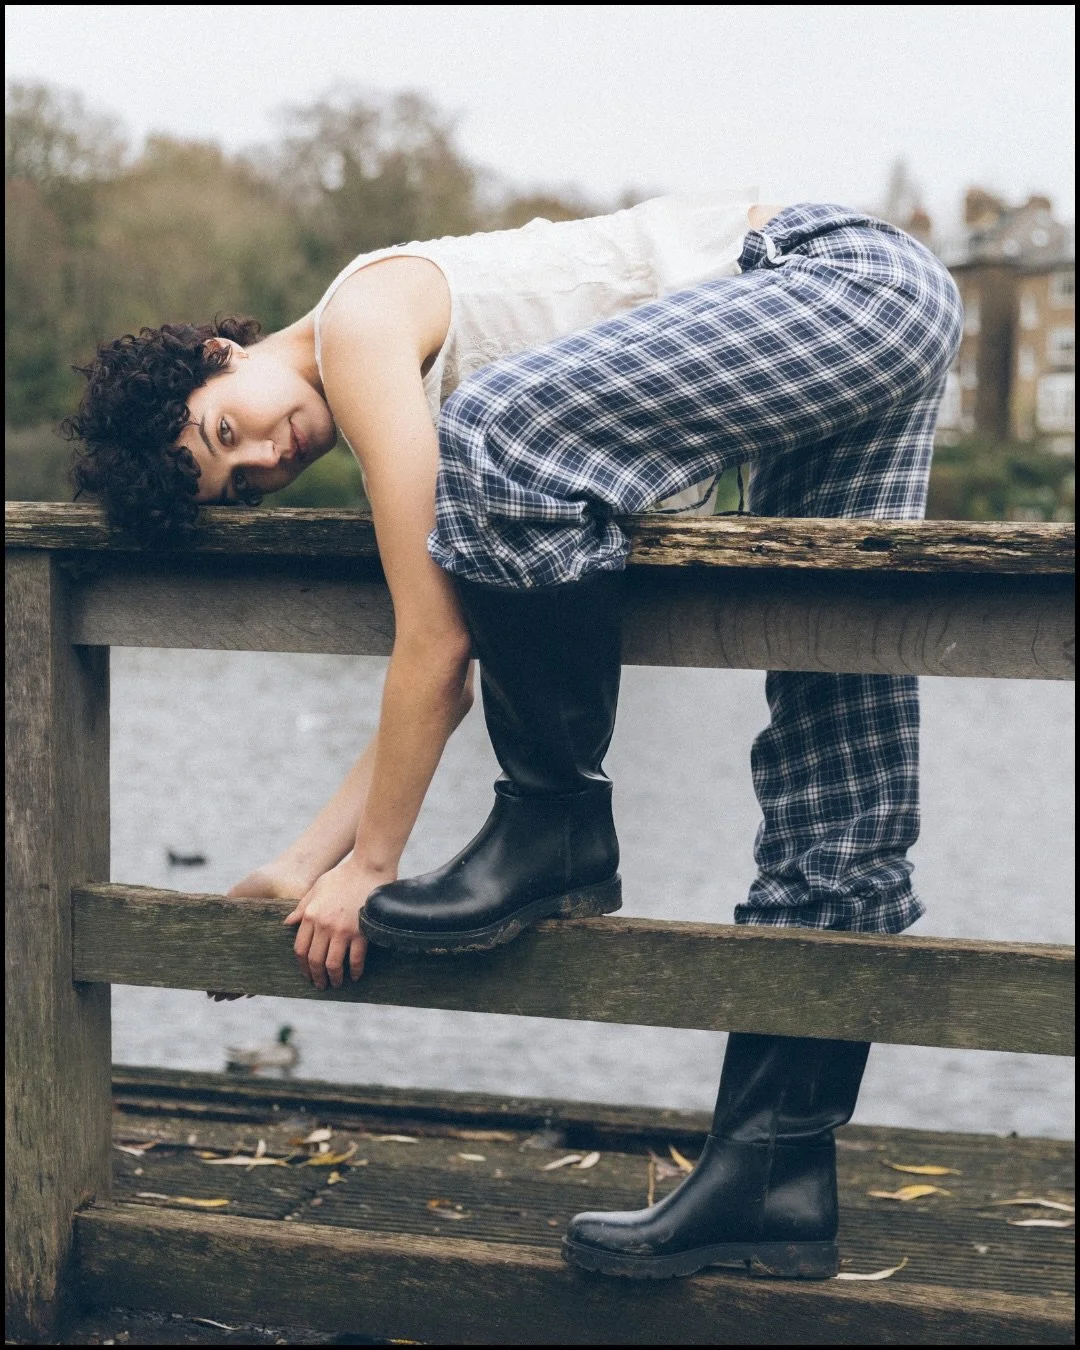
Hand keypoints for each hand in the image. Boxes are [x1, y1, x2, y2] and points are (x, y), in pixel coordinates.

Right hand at [207, 863, 312, 999]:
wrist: (289, 875)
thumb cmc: (263, 882)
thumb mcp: (236, 896)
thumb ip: (224, 914)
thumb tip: (203, 934)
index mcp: (246, 930)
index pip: (230, 954)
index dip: (219, 969)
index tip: (207, 984)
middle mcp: (258, 941)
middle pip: (240, 966)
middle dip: (227, 983)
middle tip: (214, 996)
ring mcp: (271, 945)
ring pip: (253, 972)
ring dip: (239, 986)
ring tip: (224, 997)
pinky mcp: (284, 946)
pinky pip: (271, 968)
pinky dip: (259, 981)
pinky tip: (246, 992)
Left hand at [283, 856, 387, 989]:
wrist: (368, 868)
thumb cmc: (343, 876)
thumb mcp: (317, 888)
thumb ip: (301, 907)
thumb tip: (287, 923)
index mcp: (310, 915)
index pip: (300, 949)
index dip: (302, 966)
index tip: (306, 973)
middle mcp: (324, 926)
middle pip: (315, 960)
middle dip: (316, 976)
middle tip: (320, 984)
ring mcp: (343, 931)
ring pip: (333, 964)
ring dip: (334, 978)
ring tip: (336, 983)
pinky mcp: (361, 932)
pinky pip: (356, 959)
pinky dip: (355, 971)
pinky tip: (355, 975)